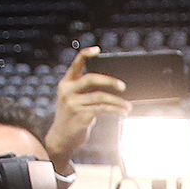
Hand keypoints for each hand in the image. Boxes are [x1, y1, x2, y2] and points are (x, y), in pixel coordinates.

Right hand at [44, 47, 131, 164]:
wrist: (61, 139)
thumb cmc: (73, 117)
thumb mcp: (74, 99)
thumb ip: (86, 90)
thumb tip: (112, 84)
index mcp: (66, 83)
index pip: (75, 64)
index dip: (86, 54)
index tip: (97, 50)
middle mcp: (67, 91)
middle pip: (91, 79)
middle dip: (109, 81)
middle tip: (123, 86)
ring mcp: (73, 104)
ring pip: (100, 97)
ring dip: (118, 101)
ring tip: (128, 106)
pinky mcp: (80, 116)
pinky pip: (102, 109)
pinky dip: (115, 110)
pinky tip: (122, 112)